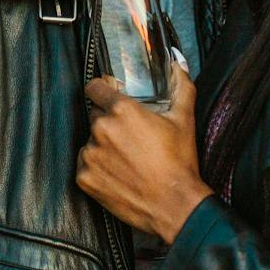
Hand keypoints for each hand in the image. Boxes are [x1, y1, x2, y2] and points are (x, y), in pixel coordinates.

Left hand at [77, 63, 211, 241]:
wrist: (174, 205)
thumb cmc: (179, 162)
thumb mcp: (184, 119)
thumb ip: (181, 86)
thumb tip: (178, 64)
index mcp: (122, 111)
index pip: (95, 87)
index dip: (102, 90)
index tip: (107, 95)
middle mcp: (101, 129)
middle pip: (95, 116)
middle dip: (109, 123)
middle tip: (130, 137)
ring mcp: (90, 155)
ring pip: (91, 142)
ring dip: (103, 147)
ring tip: (128, 159)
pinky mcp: (85, 178)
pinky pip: (86, 165)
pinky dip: (98, 168)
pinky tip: (119, 174)